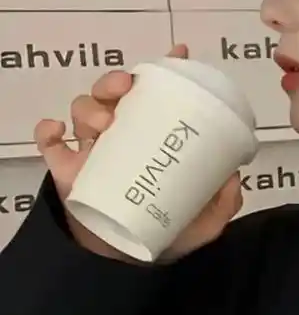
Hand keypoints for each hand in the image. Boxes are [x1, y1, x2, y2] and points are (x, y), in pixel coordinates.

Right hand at [34, 45, 243, 261]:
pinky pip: (50, 143)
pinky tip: (57, 133)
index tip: (180, 54)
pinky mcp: (66, 171)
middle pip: (113, 92)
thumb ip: (223, 201)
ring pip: (83, 109)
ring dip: (90, 107)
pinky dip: (49, 132)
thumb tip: (233, 177)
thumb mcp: (206, 219)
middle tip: (127, 88)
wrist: (132, 260)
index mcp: (155, 134)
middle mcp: (123, 134)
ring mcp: (93, 150)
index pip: (160, 94)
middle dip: (116, 80)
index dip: (167, 69)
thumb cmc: (169, 228)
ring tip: (105, 123)